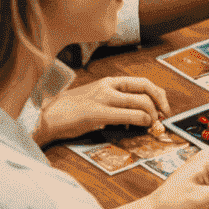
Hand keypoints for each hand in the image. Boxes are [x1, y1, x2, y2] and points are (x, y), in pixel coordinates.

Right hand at [31, 76, 169, 146]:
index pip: (143, 82)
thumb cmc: (70, 111)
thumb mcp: (95, 99)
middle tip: (162, 117)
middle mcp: (108, 87)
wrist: (45, 116)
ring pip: (141, 102)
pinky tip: (140, 126)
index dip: (158, 94)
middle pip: (146, 90)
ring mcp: (103, 99)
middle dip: (160, 104)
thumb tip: (138, 113)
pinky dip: (141, 121)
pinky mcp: (97, 113)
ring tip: (151, 124)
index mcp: (108, 82)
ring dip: (152, 115)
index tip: (163, 107)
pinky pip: (128, 115)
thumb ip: (115, 103)